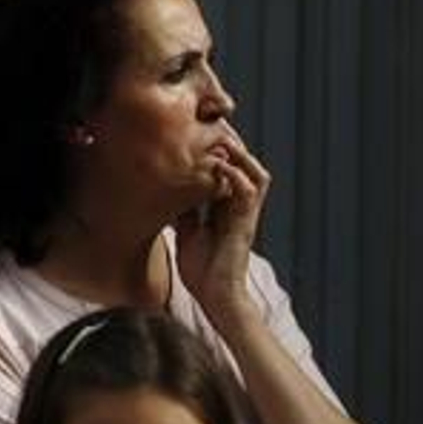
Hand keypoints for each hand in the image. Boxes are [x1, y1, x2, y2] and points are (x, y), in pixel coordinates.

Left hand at [173, 122, 269, 323]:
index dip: (219, 150)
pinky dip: (236, 177)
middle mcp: (238, 208)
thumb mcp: (186, 231)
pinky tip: (220, 166)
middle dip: (234, 145)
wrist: (215, 297)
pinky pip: (248, 194)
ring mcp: (244, 216)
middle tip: (215, 126)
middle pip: (247, 167)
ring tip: (224, 140)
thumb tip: (165, 190)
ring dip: (241, 156)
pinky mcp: (244, 225)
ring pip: (256, 175)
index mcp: (225, 207)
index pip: (229, 170)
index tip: (199, 131)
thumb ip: (184, 211)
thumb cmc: (201, 268)